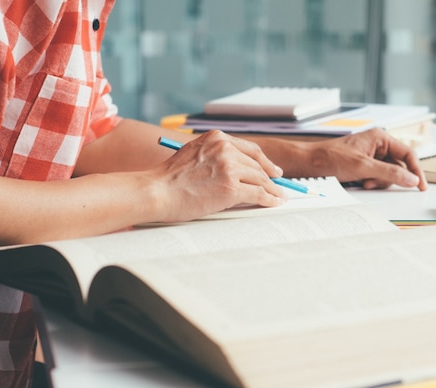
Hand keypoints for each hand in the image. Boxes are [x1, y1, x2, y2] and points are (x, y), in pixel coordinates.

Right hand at [151, 130, 285, 221]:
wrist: (156, 191)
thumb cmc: (169, 179)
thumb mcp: (193, 154)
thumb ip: (214, 156)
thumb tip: (237, 169)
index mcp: (216, 138)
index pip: (249, 149)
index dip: (265, 161)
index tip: (273, 170)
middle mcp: (225, 148)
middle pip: (257, 164)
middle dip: (270, 177)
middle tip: (278, 186)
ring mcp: (229, 167)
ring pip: (261, 179)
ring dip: (273, 189)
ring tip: (279, 196)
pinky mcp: (231, 187)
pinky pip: (258, 193)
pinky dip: (270, 199)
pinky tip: (274, 202)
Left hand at [310, 128, 427, 189]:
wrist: (308, 164)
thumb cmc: (330, 159)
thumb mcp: (363, 167)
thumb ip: (390, 173)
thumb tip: (412, 180)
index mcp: (380, 137)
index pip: (408, 154)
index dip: (416, 171)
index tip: (421, 186)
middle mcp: (378, 144)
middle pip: (399, 165)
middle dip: (389, 177)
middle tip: (376, 182)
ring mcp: (371, 154)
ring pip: (388, 173)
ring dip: (380, 181)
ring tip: (365, 181)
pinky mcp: (364, 164)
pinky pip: (378, 176)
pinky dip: (373, 182)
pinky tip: (362, 182)